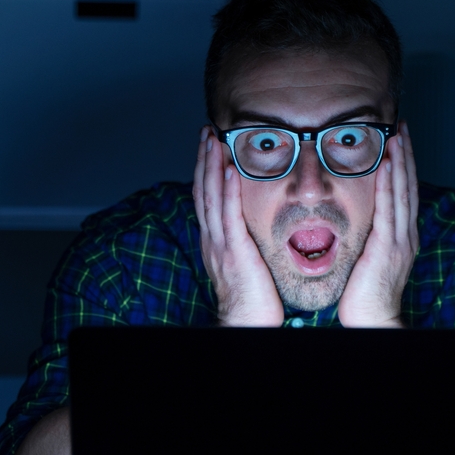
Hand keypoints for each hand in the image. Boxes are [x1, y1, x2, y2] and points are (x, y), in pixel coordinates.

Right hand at [193, 127, 284, 326]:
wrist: (247, 322)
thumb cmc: (253, 300)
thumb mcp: (244, 263)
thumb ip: (243, 243)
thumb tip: (251, 227)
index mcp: (215, 242)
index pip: (205, 199)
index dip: (205, 171)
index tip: (209, 147)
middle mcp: (213, 239)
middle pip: (202, 191)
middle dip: (203, 160)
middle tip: (206, 132)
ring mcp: (221, 244)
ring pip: (210, 198)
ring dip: (211, 166)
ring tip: (213, 140)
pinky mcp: (234, 251)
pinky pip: (229, 216)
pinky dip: (226, 191)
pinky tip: (228, 171)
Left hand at [337, 122, 418, 327]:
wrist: (371, 321)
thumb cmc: (363, 297)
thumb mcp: (368, 260)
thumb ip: (368, 239)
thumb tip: (358, 222)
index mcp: (402, 239)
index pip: (404, 194)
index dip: (404, 166)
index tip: (399, 141)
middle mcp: (406, 235)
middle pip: (409, 186)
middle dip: (407, 155)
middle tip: (402, 126)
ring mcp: (400, 241)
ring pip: (403, 192)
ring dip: (401, 161)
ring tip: (398, 135)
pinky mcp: (388, 247)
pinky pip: (390, 209)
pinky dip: (391, 185)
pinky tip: (389, 165)